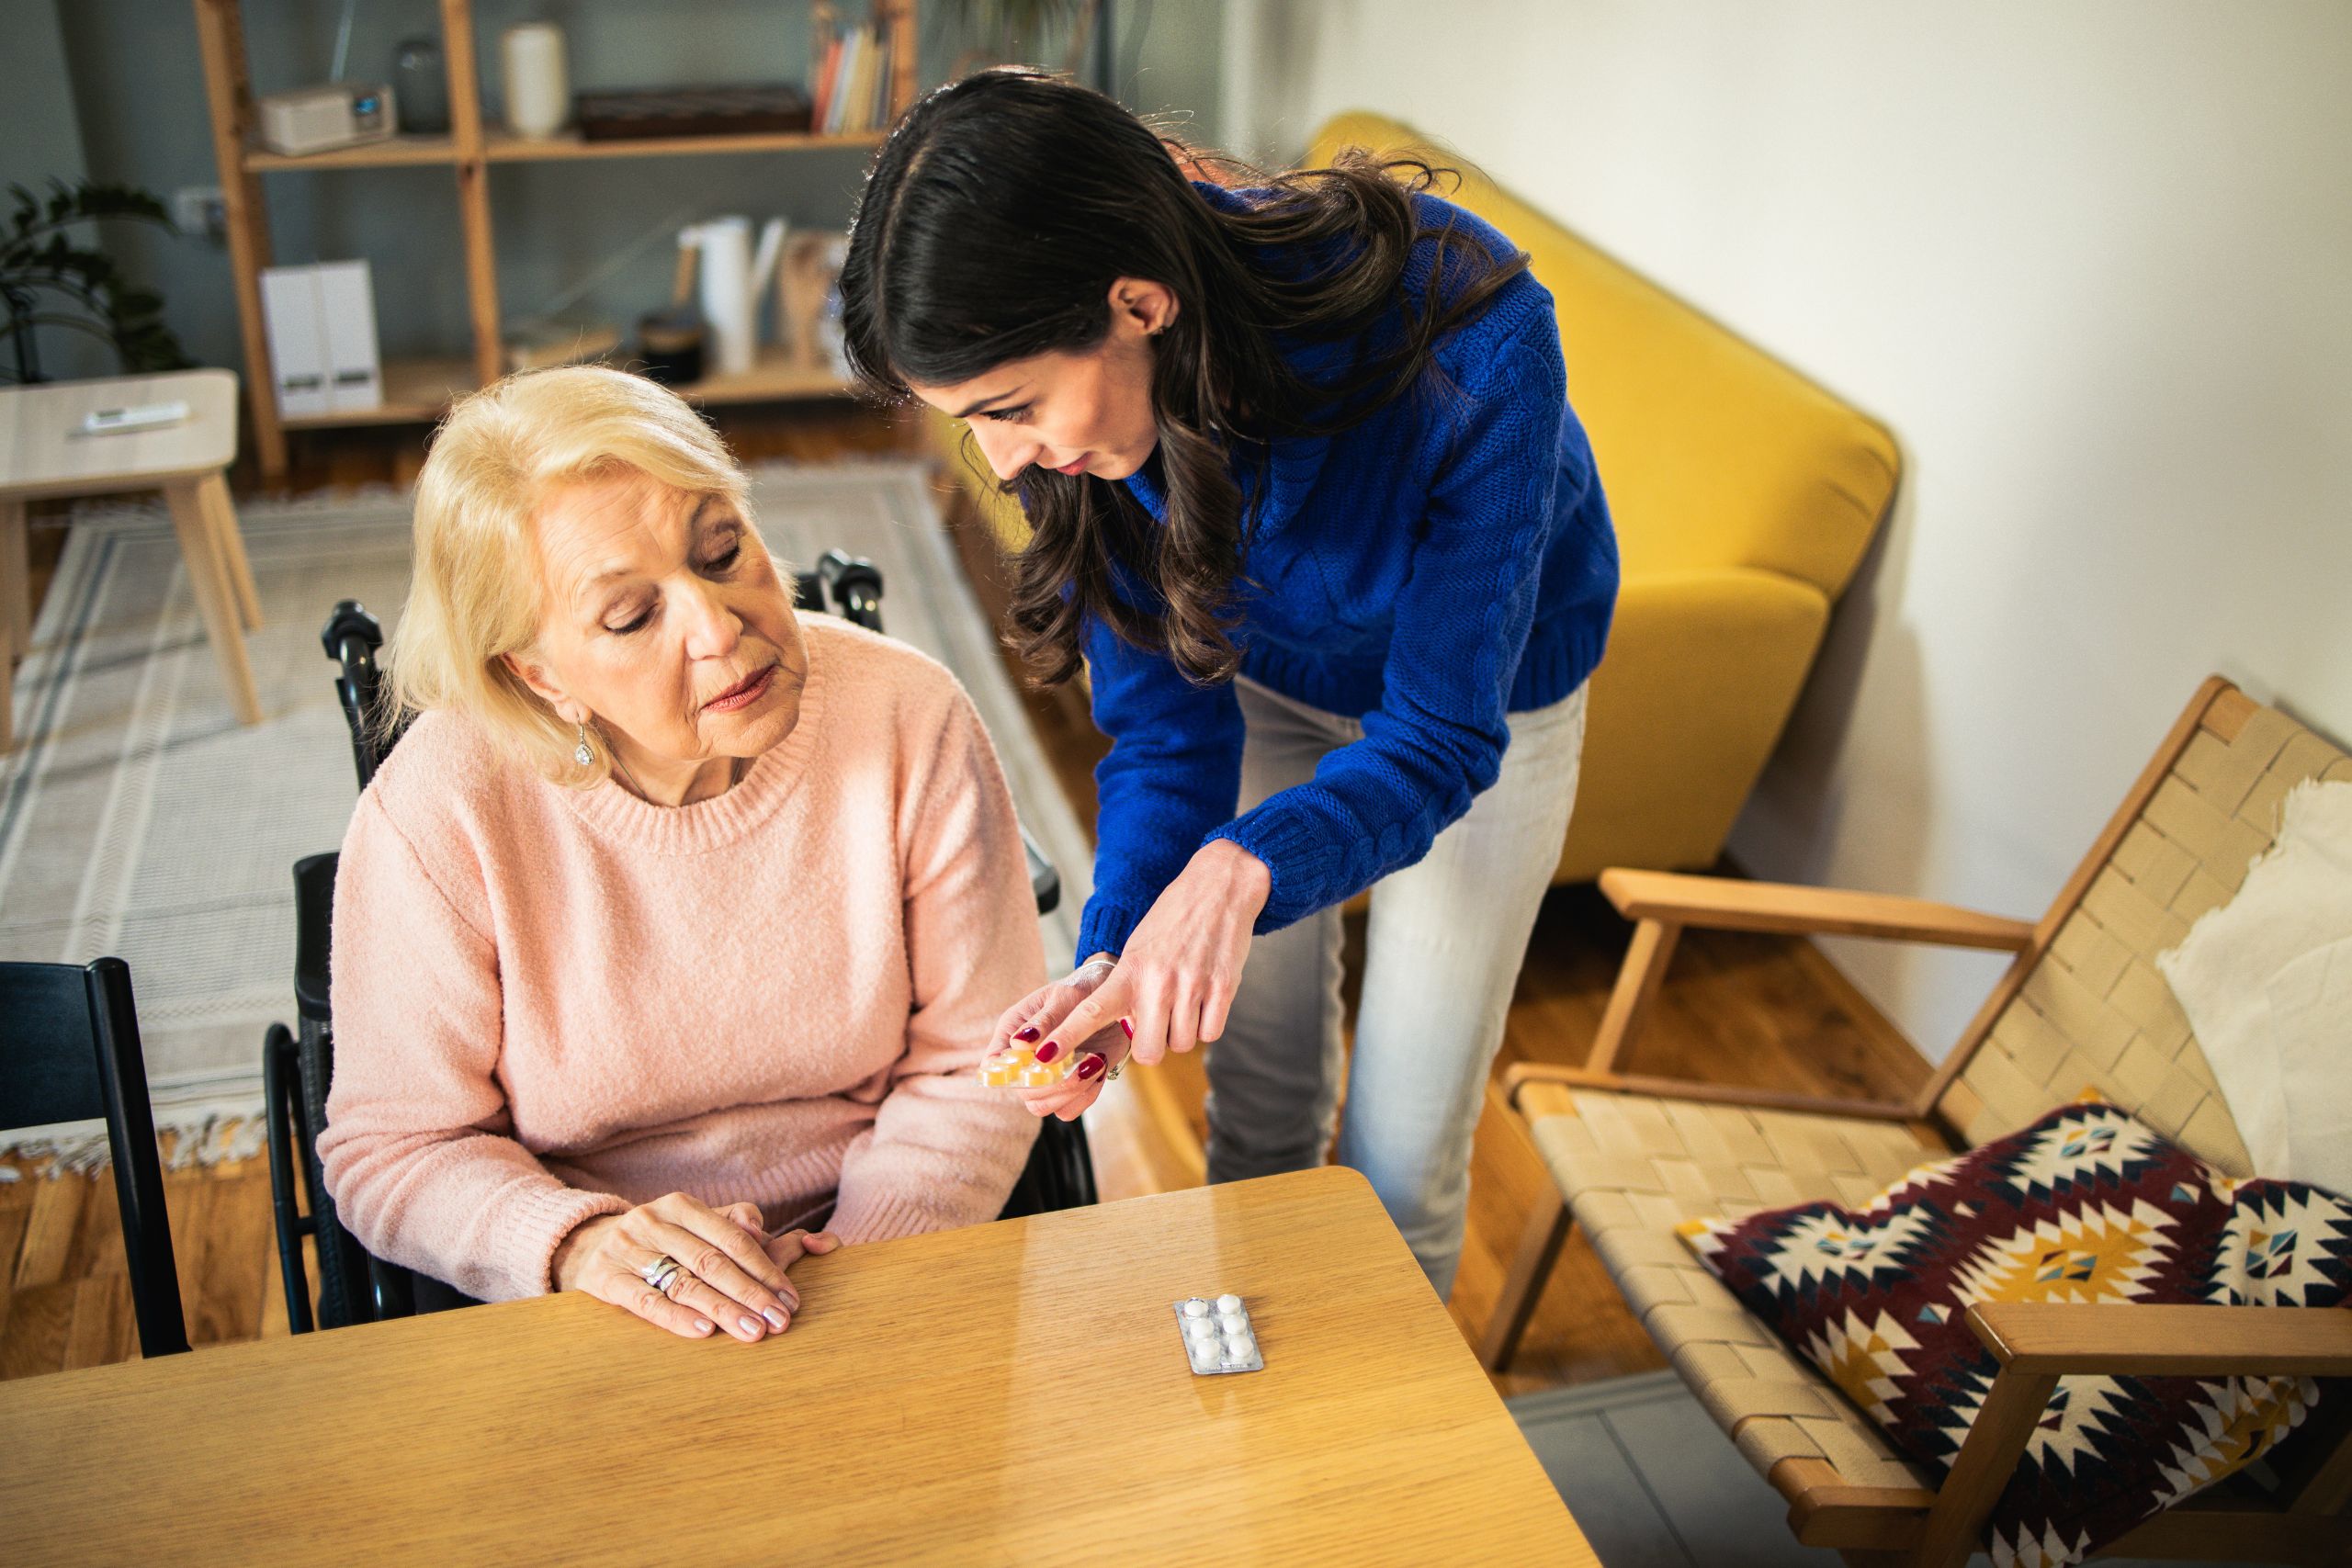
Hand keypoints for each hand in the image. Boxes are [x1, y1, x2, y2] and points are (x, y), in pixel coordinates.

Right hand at [551, 1192, 840, 1341]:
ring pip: (682, 1282)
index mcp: (681, 1206)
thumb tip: (765, 1232)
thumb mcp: (692, 1223)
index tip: (790, 1298)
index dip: (764, 1268)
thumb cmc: (659, 1241)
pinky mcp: (603, 1278)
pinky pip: (644, 1301)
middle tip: (780, 1321)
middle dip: (750, 1293)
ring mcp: (627, 1249)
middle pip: (711, 1261)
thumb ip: (734, 1222)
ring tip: (752, 1332)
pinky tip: (703, 1331)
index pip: (731, 1238)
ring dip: (721, 1309)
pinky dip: (675, 1317)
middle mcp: (653, 1222)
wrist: (585, 1246)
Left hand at [1002, 839, 1270, 1119]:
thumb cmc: (1173, 921)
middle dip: (1152, 1046)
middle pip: (1148, 1053)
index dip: (1065, 1037)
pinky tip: (1205, 997)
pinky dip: (1207, 1024)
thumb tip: (1124, 1029)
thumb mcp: (1138, 949)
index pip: (1090, 1011)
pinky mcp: (1224, 987)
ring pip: (1181, 1044)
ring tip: (1184, 998)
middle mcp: (1157, 982)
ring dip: (1181, 1031)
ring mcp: (1192, 986)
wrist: (1218, 887)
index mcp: (1129, 971)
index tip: (1043, 1056)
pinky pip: (1210, 1034)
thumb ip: (1127, 988)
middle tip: (1156, 1021)